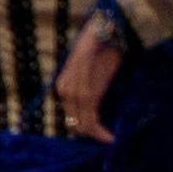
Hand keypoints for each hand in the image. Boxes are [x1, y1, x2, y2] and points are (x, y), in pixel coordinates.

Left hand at [52, 13, 124, 143]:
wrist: (108, 32)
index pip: (70, 115)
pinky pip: (91, 120)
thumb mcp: (89, 71)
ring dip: (97, 134)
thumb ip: (87, 87)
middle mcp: (63, 90)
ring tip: (110, 138)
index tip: (100, 134)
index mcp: (62, 84)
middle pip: (75, 122)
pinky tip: (110, 137)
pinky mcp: (87, 93)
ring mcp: (74, 92)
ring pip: (83, 124)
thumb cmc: (101, 50)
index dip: (84, 127)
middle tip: (108, 138)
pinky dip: (100, 132)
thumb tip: (91, 109)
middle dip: (91, 133)